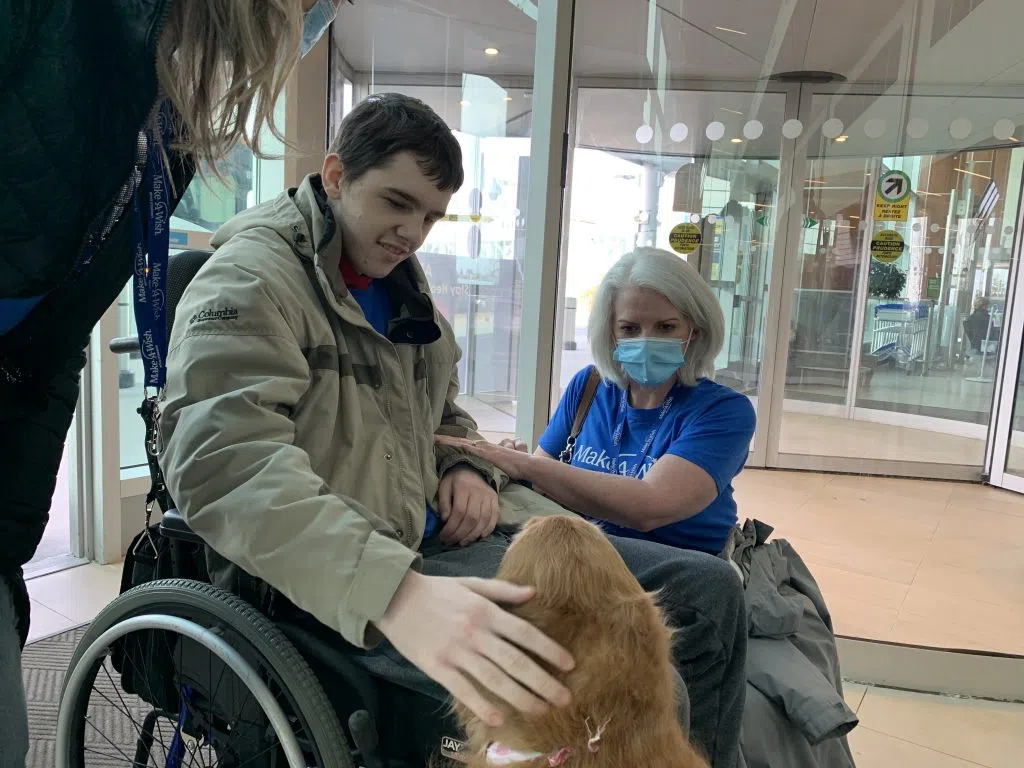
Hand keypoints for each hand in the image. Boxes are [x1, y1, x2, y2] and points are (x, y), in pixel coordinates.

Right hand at [376, 571, 574, 725]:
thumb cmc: (436, 590)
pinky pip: (463, 690)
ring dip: (520, 697)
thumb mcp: (471, 583)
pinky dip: (481, 705)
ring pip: (494, 679)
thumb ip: (503, 590)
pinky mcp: (437, 667)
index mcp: (486, 612)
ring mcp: (456, 652)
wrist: (395, 597)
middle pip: (515, 661)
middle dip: (543, 681)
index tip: (568, 664)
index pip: (525, 633)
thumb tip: (533, 592)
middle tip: (565, 697)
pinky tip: (498, 718)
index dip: (548, 649)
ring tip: (541, 709)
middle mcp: (475, 633)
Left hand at [435, 435, 532, 480]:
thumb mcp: (494, 466)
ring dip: (446, 440)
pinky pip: (465, 447)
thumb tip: (476, 471)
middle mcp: (479, 445)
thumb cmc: (510, 467)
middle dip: (444, 438)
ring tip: (433, 438)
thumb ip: (484, 467)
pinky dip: (454, 445)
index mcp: (480, 449)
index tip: (437, 441)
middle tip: (430, 436)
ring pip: (458, 442)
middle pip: (457, 441)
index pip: (462, 445)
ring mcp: (480, 447)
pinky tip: (446, 444)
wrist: (522, 464)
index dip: (450, 442)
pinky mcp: (482, 452)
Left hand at [438, 467, 499, 545]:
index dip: (451, 527)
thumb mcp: (444, 487)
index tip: (443, 537)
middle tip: (451, 542)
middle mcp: (478, 492)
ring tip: (462, 542)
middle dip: (460, 534)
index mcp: (463, 487)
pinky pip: (494, 517)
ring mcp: (489, 496)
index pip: (459, 512)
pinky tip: (479, 537)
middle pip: (471, 518)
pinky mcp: (496, 500)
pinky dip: (488, 529)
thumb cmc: (455, 480)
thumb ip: (443, 503)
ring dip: (473, 535)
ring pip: (483, 520)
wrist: (472, 468)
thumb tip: (446, 520)